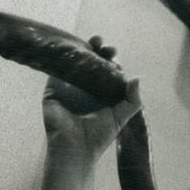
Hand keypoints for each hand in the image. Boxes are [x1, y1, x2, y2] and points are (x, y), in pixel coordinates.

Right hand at [41, 35, 142, 165]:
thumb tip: (137, 77)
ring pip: (75, 62)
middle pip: (92, 62)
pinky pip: (57, 68)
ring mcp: (68, 87)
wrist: (75, 148)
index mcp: (102, 93)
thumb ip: (132, 99)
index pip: (107, 70)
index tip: (114, 53)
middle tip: (102, 45)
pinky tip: (70, 47)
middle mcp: (85, 88)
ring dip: (82, 49)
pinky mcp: (53, 88)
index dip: (111, 60)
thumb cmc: (99, 136)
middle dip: (98, 50)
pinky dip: (64, 57)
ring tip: (92, 41)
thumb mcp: (121, 116)